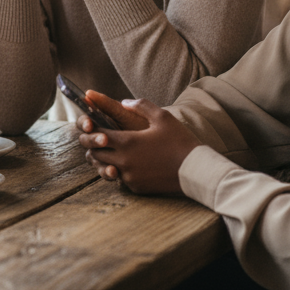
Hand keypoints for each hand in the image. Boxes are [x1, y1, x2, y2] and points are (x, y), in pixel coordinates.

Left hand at [76, 92, 200, 194]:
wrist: (196, 171)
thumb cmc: (180, 142)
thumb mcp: (162, 117)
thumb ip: (141, 105)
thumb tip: (124, 102)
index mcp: (126, 142)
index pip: (97, 135)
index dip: (93, 129)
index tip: (93, 125)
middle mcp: (123, 161)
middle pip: (95, 153)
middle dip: (95, 145)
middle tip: (99, 138)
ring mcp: (129, 177)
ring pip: (105, 167)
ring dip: (104, 159)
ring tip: (111, 151)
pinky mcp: (136, 188)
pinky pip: (120, 178)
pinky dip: (119, 170)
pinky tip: (128, 163)